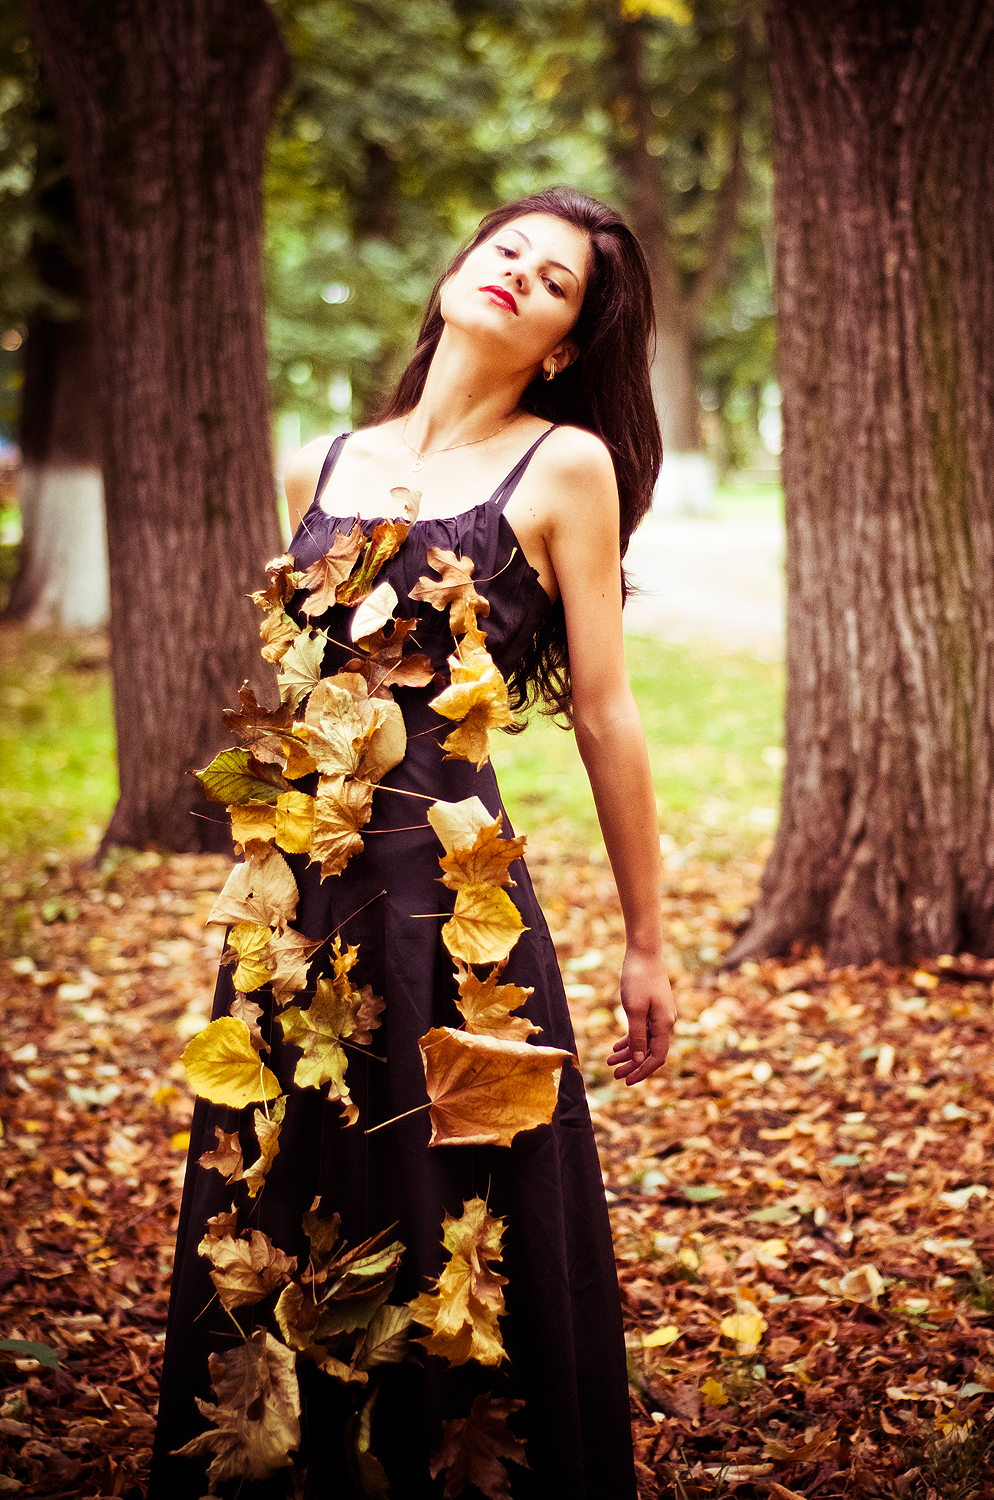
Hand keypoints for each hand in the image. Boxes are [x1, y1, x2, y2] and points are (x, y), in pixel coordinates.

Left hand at [609, 948, 675, 1085]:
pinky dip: (630, 1039)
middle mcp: (666, 1022)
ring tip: (609, 1061)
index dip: (642, 1071)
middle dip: (633, 1065)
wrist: (644, 952)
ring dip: (629, 1053)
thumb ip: (636, 1037)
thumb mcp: (634, 1010)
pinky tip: (616, 1045)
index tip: (626, 1081)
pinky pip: (643, 1030)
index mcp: (664, 1025)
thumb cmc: (638, 979)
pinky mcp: (652, 1008)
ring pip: (645, 1041)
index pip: (656, 1057)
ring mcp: (660, 1015)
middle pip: (650, 1052)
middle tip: (614, 1075)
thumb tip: (637, 1061)